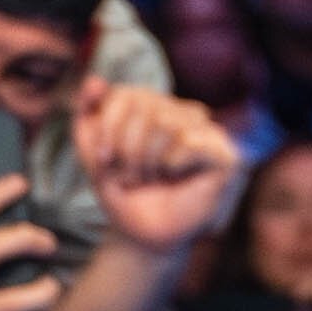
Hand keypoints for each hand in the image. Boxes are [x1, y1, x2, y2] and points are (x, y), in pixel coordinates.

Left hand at [74, 81, 247, 257]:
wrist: (143, 230)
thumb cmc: (121, 187)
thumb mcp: (91, 149)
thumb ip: (86, 112)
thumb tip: (94, 80)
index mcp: (152, 104)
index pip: (125, 94)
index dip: (109, 128)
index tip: (104, 159)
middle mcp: (182, 110)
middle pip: (145, 107)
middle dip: (127, 149)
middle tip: (133, 175)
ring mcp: (206, 131)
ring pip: (166, 122)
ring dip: (148, 160)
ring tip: (151, 178)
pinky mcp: (225, 153)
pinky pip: (190, 142)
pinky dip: (171, 164)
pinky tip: (175, 177)